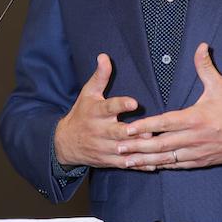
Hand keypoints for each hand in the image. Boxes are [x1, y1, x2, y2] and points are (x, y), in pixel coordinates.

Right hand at [54, 54, 149, 168]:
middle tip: (150, 130)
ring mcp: (103, 147)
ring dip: (140, 150)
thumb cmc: (81, 113)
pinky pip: (125, 164)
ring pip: (123, 150)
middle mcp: (99, 131)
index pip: (109, 107)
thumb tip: (104, 56)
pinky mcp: (107, 160)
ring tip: (156, 147)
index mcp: (96, 112)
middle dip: (133, 133)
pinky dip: (139, 165)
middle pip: (118, 132)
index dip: (121, 105)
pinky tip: (154, 163)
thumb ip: (100, 76)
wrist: (65, 142)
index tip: (133, 103)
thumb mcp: (88, 93)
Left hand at [116, 43, 221, 169]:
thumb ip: (206, 68)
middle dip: (137, 147)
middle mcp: (192, 138)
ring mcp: (195, 152)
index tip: (128, 128)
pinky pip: (176, 165)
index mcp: (194, 119)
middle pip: (160, 144)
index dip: (145, 126)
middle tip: (117, 147)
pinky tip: (148, 167)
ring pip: (165, 158)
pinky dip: (161, 166)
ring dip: (144, 160)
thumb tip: (201, 46)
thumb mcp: (221, 87)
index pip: (165, 123)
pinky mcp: (199, 161)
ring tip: (125, 161)